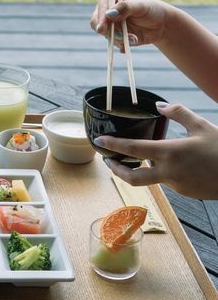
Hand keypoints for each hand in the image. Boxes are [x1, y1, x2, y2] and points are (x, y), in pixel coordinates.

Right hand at [90, 0, 170, 48]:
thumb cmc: (151, 9)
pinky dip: (122, 44)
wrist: (162, 24)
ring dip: (118, 39)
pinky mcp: (115, 36)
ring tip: (135, 38)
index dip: (100, 17)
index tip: (102, 28)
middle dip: (107, 31)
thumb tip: (109, 14)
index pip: (100, 5)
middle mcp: (107, 11)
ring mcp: (110, 24)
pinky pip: (113, 43)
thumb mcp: (141, 6)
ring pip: (105, 34)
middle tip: (120, 36)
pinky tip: (134, 41)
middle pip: (96, 22)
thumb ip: (125, 8)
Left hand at [95, 104, 217, 198]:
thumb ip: (177, 113)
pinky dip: (165, 171)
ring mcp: (177, 186)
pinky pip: (169, 181)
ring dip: (145, 168)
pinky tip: (177, 162)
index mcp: (170, 153)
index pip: (134, 149)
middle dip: (117, 170)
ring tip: (142, 154)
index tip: (99, 141)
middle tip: (108, 160)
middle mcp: (170, 173)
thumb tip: (158, 106)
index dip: (113, 145)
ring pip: (153, 177)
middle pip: (133, 178)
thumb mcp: (200, 125)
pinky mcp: (185, 193)